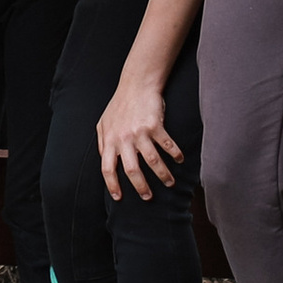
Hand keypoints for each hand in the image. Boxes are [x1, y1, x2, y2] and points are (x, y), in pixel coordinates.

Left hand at [96, 71, 183, 200]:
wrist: (136, 84)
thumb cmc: (120, 105)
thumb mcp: (104, 123)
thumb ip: (103, 143)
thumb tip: (103, 161)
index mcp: (110, 140)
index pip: (107, 168)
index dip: (112, 185)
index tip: (118, 198)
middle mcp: (123, 138)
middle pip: (132, 170)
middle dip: (141, 187)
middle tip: (148, 197)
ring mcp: (139, 132)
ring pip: (152, 161)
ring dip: (163, 175)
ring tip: (169, 183)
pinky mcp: (155, 125)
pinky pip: (167, 145)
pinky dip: (175, 155)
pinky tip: (179, 160)